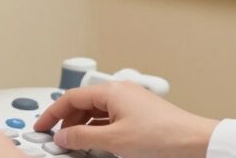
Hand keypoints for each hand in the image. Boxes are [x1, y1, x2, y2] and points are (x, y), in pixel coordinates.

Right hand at [33, 82, 219, 157]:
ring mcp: (132, 103)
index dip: (52, 113)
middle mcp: (121, 92)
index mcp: (112, 90)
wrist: (194, 143)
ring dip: (82, 127)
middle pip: (83, 103)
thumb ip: (83, 137)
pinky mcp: (140, 116)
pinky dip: (97, 130)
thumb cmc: (162, 136)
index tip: (41, 127)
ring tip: (74, 144)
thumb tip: (63, 136)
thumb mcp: (114, 141)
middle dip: (66, 121)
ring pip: (96, 112)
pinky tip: (95, 144)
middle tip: (55, 138)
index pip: (71, 97)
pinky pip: (110, 119)